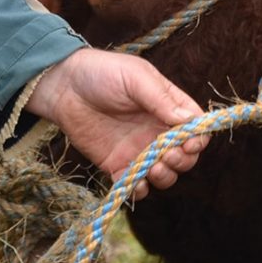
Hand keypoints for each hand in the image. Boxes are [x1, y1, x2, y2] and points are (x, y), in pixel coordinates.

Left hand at [28, 49, 208, 199]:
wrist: (64, 87)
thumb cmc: (102, 73)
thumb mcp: (135, 78)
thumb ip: (161, 99)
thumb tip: (189, 120)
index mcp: (168, 107)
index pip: (195, 128)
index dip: (197, 139)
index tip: (188, 142)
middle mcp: (157, 131)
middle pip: (185, 156)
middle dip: (182, 160)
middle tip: (167, 154)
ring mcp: (138, 150)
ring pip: (165, 173)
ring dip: (165, 176)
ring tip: (152, 168)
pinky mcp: (117, 165)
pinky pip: (136, 185)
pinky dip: (140, 189)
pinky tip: (134, 181)